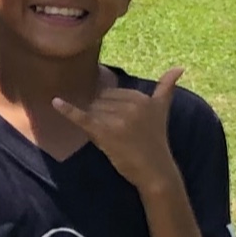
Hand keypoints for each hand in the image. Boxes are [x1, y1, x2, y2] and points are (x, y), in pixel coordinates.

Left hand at [53, 67, 184, 195]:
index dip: (111, 109)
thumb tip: (180, 67)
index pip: (111, 93)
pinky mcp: (105, 132)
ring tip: (113, 138)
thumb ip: (167, 87)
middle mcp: (131, 105)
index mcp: (142, 98)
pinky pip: (83, 117)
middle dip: (102, 115)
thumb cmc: (155, 140)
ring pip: (92, 111)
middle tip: (118, 134)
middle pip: (99, 101)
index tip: (124, 125)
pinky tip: (55, 102)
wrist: (155, 169)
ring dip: (95, 123)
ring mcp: (118, 119)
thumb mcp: (162, 110)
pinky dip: (67, 110)